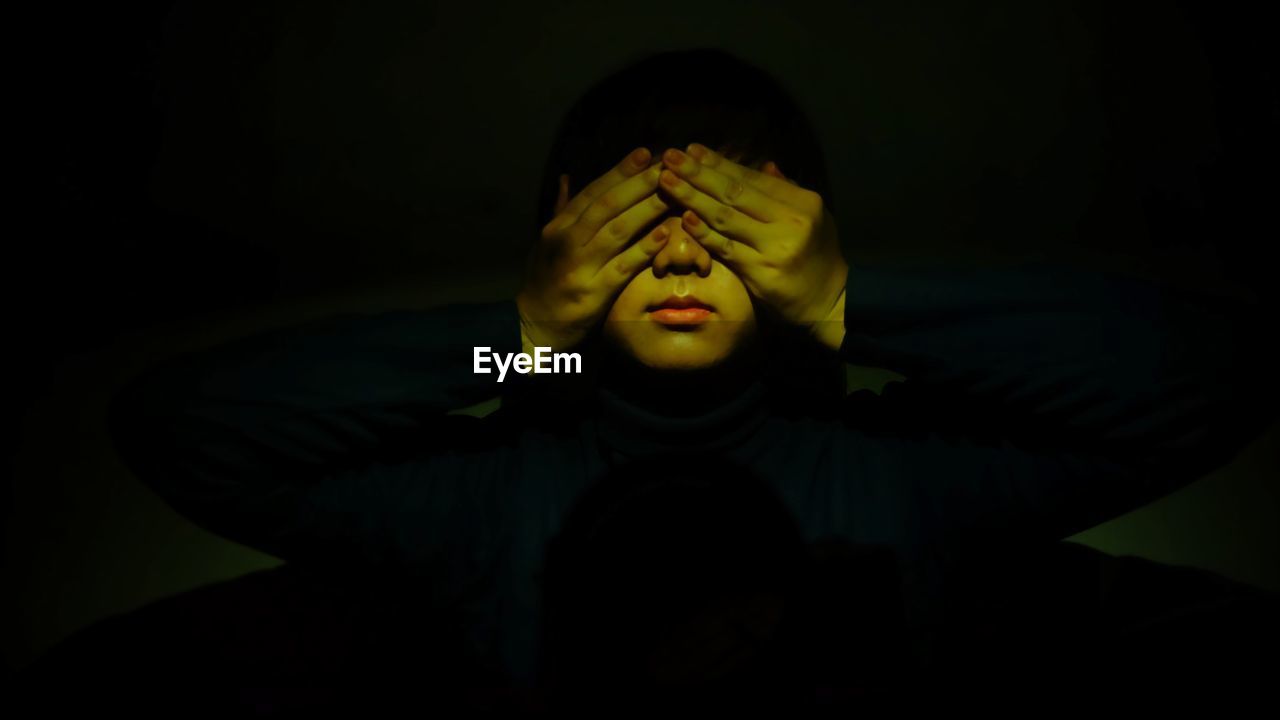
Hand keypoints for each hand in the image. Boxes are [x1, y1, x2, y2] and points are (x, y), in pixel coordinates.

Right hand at [516, 147, 671, 352]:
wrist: (535, 325)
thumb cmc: (545, 279)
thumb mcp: (546, 242)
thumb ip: (561, 209)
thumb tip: (567, 177)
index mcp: (558, 227)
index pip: (592, 192)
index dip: (620, 171)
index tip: (645, 153)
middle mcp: (567, 242)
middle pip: (607, 206)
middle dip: (639, 183)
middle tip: (668, 165)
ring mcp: (581, 268)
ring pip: (618, 231)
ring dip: (647, 209)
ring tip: (673, 192)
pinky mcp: (595, 293)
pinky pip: (624, 266)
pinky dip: (645, 248)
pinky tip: (665, 233)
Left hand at [658, 143, 847, 350]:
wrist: (830, 301)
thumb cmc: (818, 255)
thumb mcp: (814, 217)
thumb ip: (787, 191)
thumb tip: (765, 164)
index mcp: (802, 202)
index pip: (752, 178)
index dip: (719, 163)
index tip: (692, 150)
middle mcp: (789, 221)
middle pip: (735, 192)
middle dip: (699, 173)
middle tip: (671, 156)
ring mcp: (774, 248)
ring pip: (725, 217)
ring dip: (692, 197)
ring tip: (667, 181)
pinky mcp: (760, 273)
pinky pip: (725, 248)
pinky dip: (704, 233)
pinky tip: (685, 218)